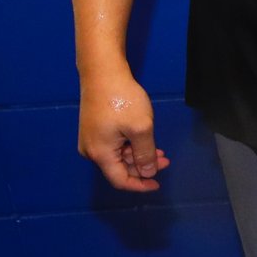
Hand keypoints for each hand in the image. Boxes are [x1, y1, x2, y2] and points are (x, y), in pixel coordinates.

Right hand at [78, 68, 170, 192]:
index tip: (158, 183)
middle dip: (143, 167)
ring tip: (159, 150)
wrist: (102, 72)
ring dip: (138, 155)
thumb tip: (147, 173)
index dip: (140, 185)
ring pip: (117, 156)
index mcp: (100, 154)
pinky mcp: (93, 128)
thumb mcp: (140, 128)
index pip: (120, 180)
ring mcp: (90, 139)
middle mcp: (90, 151)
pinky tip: (144, 140)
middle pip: (119, 168)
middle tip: (165, 159)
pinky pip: (113, 145)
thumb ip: (145, 154)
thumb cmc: (122, 100)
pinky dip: (129, 146)